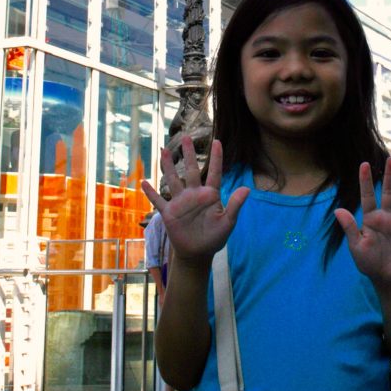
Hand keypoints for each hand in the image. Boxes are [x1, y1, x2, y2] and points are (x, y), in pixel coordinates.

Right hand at [141, 136, 248, 265]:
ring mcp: (180, 202)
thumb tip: (247, 188)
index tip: (217, 141)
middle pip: (191, 170)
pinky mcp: (169, 212)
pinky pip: (158, 201)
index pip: (214, 173)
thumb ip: (235, 205)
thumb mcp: (227, 222)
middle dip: (189, 154)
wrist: (198, 253)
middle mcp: (194, 194)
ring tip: (165, 151)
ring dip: (169, 166)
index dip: (216, 158)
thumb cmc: (214, 237)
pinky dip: (151, 193)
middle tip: (186, 137)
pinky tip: (144, 183)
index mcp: (210, 195)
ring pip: (173, 180)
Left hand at [335, 156, 390, 287]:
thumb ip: (350, 228)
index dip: (366, 181)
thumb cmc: (369, 262)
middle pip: (389, 192)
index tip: (364, 164)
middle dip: (390, 176)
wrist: (386, 278)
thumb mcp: (356, 246)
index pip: (367, 196)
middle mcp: (387, 217)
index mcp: (371, 218)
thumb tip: (337, 210)